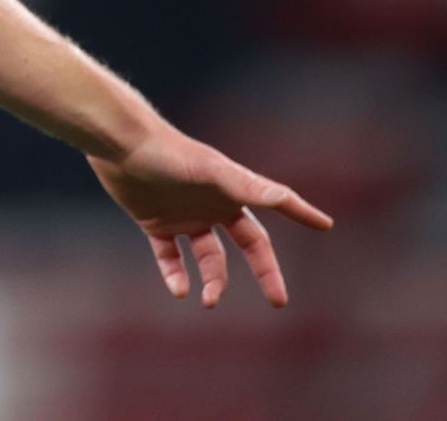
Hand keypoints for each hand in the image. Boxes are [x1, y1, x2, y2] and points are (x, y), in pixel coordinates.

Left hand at [89, 126, 332, 309]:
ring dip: (214, 281)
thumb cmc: (169, 154)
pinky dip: (175, 275)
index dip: (300, 213)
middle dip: (265, 271)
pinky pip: (170, 257)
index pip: (275, 205)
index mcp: (232, 190)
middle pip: (248, 244)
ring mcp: (185, 215)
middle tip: (279, 301)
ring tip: (209, 300)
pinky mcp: (155, 222)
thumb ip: (247, 186)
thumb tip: (284, 197)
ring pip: (209, 257)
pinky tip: (180, 290)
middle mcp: (213, 204)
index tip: (326, 225)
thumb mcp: (212, 172)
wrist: (120, 145)